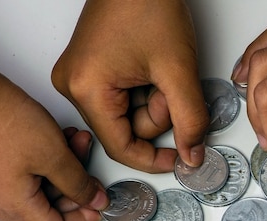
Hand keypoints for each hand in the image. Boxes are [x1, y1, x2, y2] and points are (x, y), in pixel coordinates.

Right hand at [0, 59, 107, 220]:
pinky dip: (51, 168)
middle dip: (76, 199)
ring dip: (66, 176)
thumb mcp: (55, 155)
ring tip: (80, 146)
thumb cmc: (5, 120)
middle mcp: (1, 204)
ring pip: (42, 198)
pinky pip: (31, 183)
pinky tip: (65, 144)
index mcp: (14, 206)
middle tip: (92, 180)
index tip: (98, 205)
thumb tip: (95, 201)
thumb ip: (79, 184)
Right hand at [52, 0, 209, 171]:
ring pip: (130, 114)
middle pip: (128, 129)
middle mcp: (74, 85)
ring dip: (156, 99)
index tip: (180, 159)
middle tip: (172, 82)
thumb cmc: (149, 4)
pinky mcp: (92, 69)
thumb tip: (192, 155)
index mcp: (86, 88)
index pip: (121, 148)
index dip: (154, 159)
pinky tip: (154, 66)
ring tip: (162, 67)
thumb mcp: (179, 70)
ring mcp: (81, 76)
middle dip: (159, 111)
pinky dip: (147, 90)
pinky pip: (125, 98)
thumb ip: (190, 119)